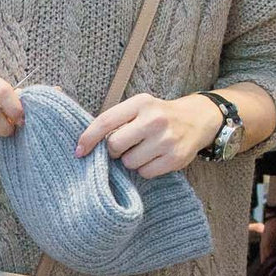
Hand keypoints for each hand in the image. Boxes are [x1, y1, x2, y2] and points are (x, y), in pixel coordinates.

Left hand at [77, 93, 221, 179]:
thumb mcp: (139, 107)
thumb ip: (116, 120)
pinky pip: (145, 173)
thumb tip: (86, 145)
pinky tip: (153, 158)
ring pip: (130, 162)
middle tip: (124, 147)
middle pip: (115, 145)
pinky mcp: (175, 158)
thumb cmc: (158, 115)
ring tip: (143, 150)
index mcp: (140, 103)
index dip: (88, 138)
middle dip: (114, 151)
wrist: (196, 119)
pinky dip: (145, 169)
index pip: (105, 121)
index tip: (78, 151)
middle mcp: (154, 119)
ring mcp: (166, 139)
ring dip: (131, 161)